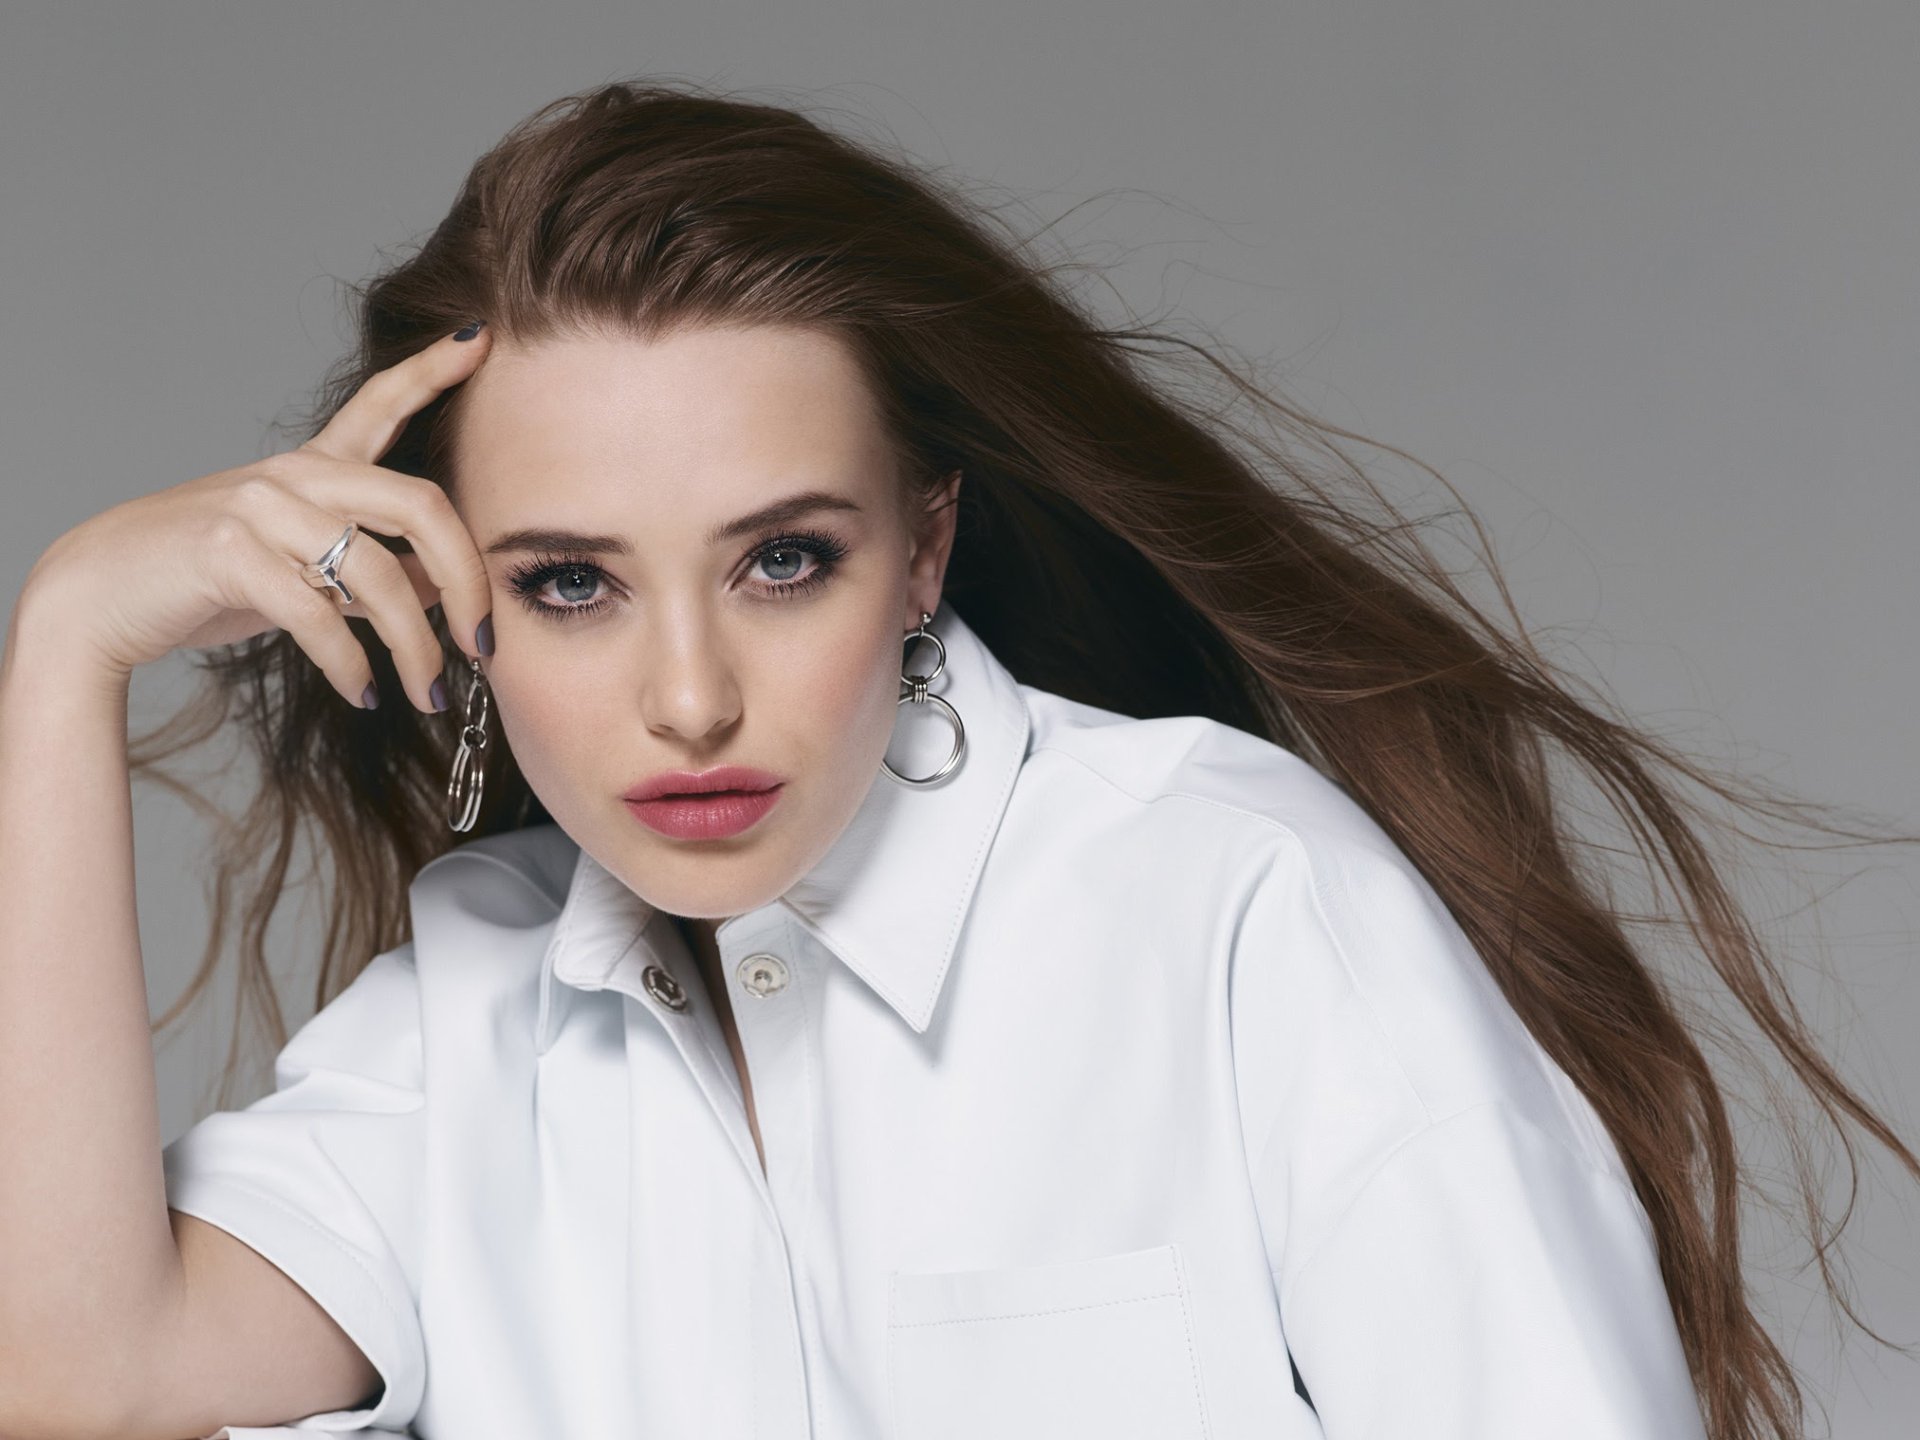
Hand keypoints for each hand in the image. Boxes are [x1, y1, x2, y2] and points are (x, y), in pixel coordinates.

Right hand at [18, 325, 495, 710]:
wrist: (98, 593)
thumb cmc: (207, 582)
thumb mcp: (301, 570)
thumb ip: (370, 571)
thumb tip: (439, 590)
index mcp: (313, 468)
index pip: (380, 404)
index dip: (430, 370)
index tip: (481, 339)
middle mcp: (293, 475)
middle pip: (419, 505)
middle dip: (467, 579)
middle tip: (484, 641)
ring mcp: (259, 508)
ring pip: (377, 573)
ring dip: (415, 646)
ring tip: (430, 694)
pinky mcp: (227, 552)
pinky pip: (318, 614)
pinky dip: (351, 664)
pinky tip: (365, 693)